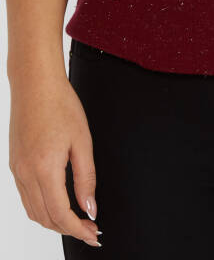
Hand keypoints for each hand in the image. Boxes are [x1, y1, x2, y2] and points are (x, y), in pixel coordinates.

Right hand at [9, 70, 100, 246]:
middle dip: (68, 229)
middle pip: (45, 218)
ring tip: (77, 219)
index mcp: (45, 168)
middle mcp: (26, 173)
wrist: (35, 84)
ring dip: (54, 221)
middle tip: (90, 229)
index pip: (61, 214)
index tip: (93, 235)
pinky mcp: (14, 164)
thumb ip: (86, 178)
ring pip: (33, 211)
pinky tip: (57, 203)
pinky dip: (41, 208)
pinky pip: (26, 197)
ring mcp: (17, 170)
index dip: (78, 230)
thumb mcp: (83, 141)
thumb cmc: (60, 104)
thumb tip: (90, 207)